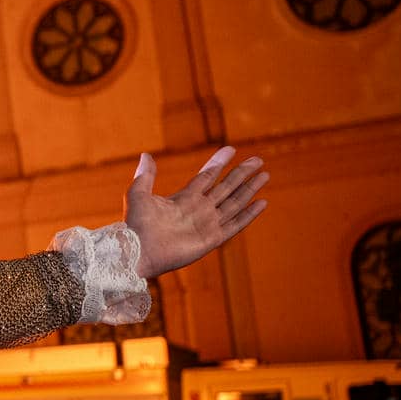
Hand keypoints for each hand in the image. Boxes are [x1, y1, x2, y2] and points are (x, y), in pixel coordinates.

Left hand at [124, 146, 268, 277]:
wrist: (138, 250)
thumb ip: (145, 175)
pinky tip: (262, 202)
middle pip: (226, 187)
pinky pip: (235, 224)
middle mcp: (199, 209)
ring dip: (249, 189)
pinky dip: (249, 214)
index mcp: (184, 198)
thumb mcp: (138, 193)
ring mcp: (207, 223)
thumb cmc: (136, 224)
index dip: (218, 163)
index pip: (207, 176)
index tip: (231, 149)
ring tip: (265, 175)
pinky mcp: (212, 238)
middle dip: (241, 173)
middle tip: (258, 160)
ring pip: (234, 202)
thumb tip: (146, 154)